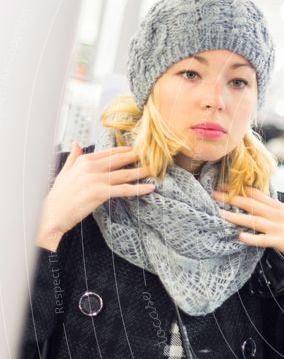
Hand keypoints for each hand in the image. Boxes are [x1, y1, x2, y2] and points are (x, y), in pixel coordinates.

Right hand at [36, 143, 154, 250]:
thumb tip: (77, 144)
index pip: (110, 152)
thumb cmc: (59, 196)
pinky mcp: (100, 193)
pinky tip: (150, 188)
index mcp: (84, 161)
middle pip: (120, 160)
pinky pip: (124, 190)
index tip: (139, 149)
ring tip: (156, 170)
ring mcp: (96, 180)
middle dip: (138, 157)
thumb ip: (74, 158)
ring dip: (143, 171)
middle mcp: (91, 167)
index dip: (126, 151)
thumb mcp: (64, 172)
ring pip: (125, 174)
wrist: (51, 214)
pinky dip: (139, 189)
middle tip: (155, 155)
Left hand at [212, 186, 283, 273]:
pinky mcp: (283, 242)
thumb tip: (251, 206)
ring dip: (237, 217)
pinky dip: (252, 238)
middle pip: (252, 204)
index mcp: (278, 207)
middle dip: (232, 199)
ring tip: (221, 215)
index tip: (222, 185)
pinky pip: (264, 240)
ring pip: (255, 220)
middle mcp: (279, 214)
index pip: (256, 194)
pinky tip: (240, 237)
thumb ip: (270, 212)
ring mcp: (280, 228)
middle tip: (214, 195)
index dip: (238, 189)